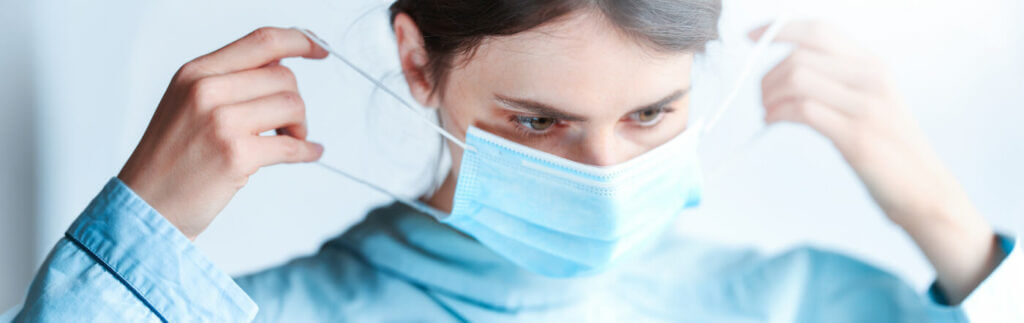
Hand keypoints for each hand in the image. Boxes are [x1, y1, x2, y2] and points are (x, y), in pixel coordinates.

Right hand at [118, 27, 327, 239]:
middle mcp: (206, 91)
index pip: (261, 41)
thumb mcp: (188, 103)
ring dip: (300, 126)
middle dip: (295, 101)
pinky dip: (308, 150)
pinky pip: (292, 146)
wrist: (145, 204)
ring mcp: (221, 122)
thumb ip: (229, 80)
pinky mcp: (236, 155)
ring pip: (292, 105)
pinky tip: (310, 152)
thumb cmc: (170, 158)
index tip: (319, 48)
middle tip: (290, 124)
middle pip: (283, 76)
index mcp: (196, 72)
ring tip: (288, 140)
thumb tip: (279, 64)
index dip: (299, 41)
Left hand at [752, 21, 1000, 303]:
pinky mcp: (857, 136)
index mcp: (872, 65)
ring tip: (767, 112)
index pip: (819, 30)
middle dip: (768, 75)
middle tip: (761, 97)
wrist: (925, 190)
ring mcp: (867, 106)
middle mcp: (872, 78)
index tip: (752, 36)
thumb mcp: (870, 100)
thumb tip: (787, 65)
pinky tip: (773, 122)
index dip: (779, 29)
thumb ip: (837, 78)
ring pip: (797, 79)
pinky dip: (778, 114)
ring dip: (770, 96)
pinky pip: (803, 110)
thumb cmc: (889, 147)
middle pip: (800, 55)